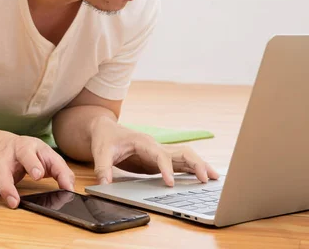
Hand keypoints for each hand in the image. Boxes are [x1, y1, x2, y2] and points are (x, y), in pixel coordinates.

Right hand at [0, 136, 74, 208]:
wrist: (9, 144)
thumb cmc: (33, 153)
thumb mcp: (49, 157)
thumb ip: (62, 172)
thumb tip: (70, 190)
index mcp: (25, 147)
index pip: (27, 153)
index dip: (32, 163)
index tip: (38, 175)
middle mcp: (6, 155)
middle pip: (2, 168)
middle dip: (7, 185)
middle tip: (14, 201)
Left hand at [91, 121, 219, 185]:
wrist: (105, 130)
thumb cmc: (105, 138)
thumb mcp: (100, 153)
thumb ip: (103, 169)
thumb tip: (105, 185)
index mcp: (144, 142)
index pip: (160, 155)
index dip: (166, 169)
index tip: (170, 184)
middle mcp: (156, 146)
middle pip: (182, 152)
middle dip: (196, 164)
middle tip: (207, 179)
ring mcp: (159, 153)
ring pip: (185, 156)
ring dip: (200, 166)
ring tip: (215, 179)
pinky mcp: (159, 161)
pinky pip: (180, 164)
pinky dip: (193, 170)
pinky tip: (203, 179)